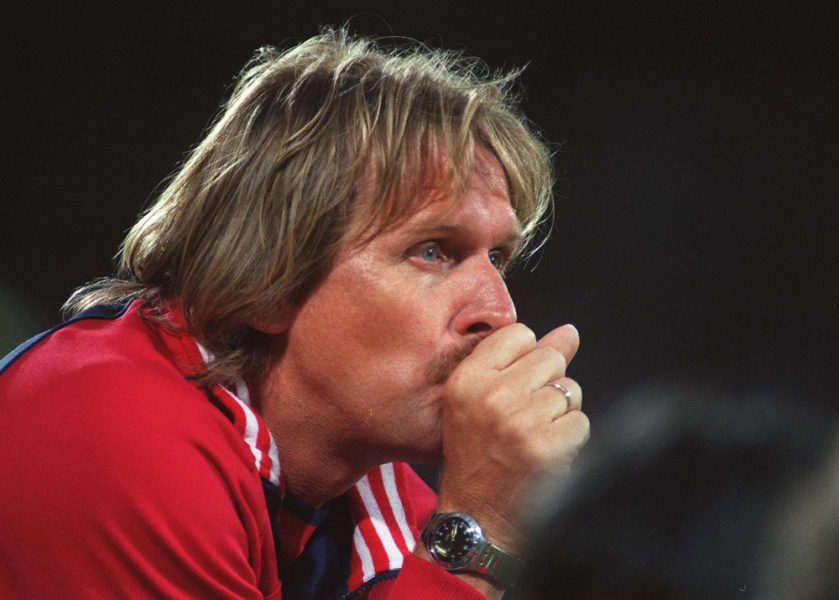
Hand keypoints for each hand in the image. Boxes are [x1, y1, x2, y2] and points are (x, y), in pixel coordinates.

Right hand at [435, 323, 589, 553]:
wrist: (476, 515)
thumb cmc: (477, 454)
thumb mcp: (478, 401)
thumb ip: (521, 361)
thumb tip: (569, 332)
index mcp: (467, 379)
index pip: (519, 334)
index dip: (525, 359)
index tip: (515, 385)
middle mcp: (492, 395)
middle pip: (550, 358)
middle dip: (546, 385)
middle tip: (524, 416)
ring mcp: (521, 421)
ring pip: (570, 390)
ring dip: (560, 414)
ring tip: (533, 436)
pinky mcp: (546, 447)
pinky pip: (581, 422)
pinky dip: (571, 439)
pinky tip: (547, 453)